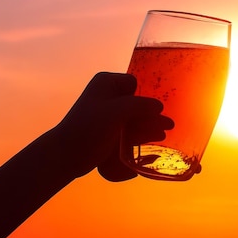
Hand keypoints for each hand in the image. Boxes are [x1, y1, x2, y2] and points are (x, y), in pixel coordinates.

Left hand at [53, 72, 173, 180]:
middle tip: (170, 123)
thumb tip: (159, 106)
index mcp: (106, 83)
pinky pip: (131, 127)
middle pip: (138, 100)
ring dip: (151, 123)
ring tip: (167, 131)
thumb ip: (139, 105)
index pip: (134, 82)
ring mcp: (109, 113)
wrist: (67, 155)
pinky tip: (156, 137)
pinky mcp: (110, 129)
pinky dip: (143, 131)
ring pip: (136, 115)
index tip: (156, 108)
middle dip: (153, 112)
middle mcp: (108, 94)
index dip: (145, 94)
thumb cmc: (88, 128)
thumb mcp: (115, 112)